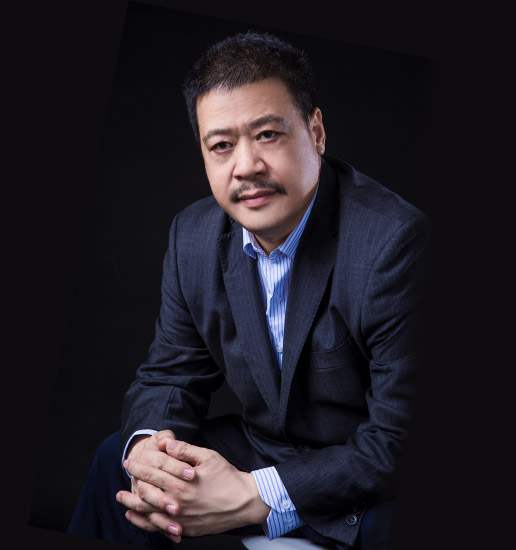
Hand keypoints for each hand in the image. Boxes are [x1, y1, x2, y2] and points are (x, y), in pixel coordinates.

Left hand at [120, 439, 269, 536]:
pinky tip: (136, 517)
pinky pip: (159, 529)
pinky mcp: (185, 530)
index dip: (139, 466)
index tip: (130, 461)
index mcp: (182, 483)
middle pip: (146, 493)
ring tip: (121, 498)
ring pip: (148, 514)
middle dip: (134, 480)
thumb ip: (185, 450)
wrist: (244, 502)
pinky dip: (144, 523)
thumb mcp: (208, 457)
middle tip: (126, 472)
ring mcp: (180, 519)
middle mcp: (177, 503)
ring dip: (132, 505)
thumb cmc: (227, 477)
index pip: (153, 473)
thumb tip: (167, 443)